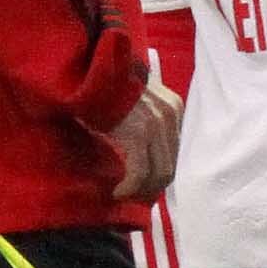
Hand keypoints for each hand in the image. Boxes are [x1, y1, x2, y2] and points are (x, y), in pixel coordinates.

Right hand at [104, 76, 179, 202]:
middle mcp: (170, 115)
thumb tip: (143, 153)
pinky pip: (140, 171)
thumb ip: (147, 121)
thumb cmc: (107, 86)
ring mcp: (156, 125)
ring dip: (143, 191)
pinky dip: (130, 187)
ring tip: (127, 196)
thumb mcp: (137, 101)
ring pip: (159, 172)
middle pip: (171, 164)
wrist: (91, 68)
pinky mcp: (137, 133)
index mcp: (174, 107)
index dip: (161, 173)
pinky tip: (118, 192)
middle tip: (137, 199)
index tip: (147, 187)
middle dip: (154, 187)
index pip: (175, 150)